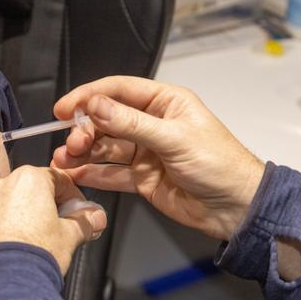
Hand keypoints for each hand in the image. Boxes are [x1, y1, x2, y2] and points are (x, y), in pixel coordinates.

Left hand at [0, 166, 106, 273]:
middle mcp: (0, 185)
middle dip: (44, 206)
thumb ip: (84, 222)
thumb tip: (96, 217)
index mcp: (29, 179)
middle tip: (56, 229)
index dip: (72, 196)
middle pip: (29, 189)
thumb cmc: (34, 256)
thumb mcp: (70, 237)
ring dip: (17, 216)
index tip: (78, 211)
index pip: (58, 178)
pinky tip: (7, 249)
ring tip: (28, 242)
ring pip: (5, 204)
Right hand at [52, 76, 265, 239]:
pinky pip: (111, 173)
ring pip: (105, 148)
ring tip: (63, 161)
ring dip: (82, 153)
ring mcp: (144, 152)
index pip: (118, 91)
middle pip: (106, 121)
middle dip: (84, 131)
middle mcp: (151, 124)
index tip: (64, 108)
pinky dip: (92, 173)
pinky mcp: (141, 177)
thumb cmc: (219, 164)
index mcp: (164, 103)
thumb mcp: (174, 138)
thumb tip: (95, 106)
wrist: (237, 209)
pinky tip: (75, 174)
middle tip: (72, 144)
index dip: (89, 97)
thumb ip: (131, 123)